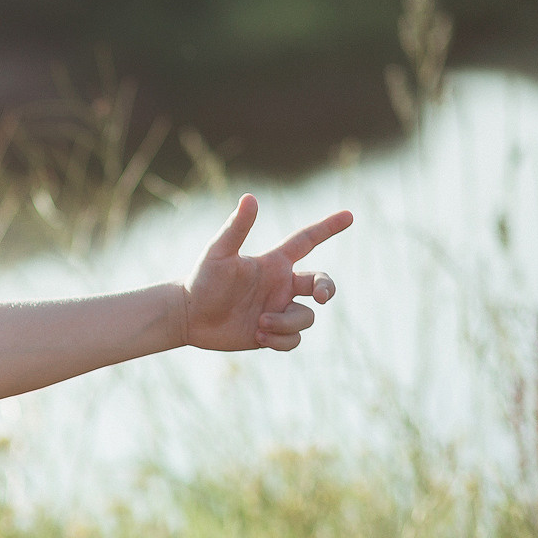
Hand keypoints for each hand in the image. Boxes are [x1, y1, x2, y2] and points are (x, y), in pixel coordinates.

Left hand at [182, 194, 352, 352]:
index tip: (350, 215)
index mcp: (274, 263)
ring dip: (286, 322)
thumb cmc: (202, 280)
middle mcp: (281, 286)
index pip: (307, 241)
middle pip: (321, 284)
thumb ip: (237, 228)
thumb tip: (250, 198)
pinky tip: (257, 335)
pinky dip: (280, 339)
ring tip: (259, 323)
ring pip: (306, 317)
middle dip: (327, 289)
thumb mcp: (219, 253)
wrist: (187, 316)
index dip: (328, 228)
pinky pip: (293, 339)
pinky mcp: (271, 333)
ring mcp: (278, 310)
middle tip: (320, 297)